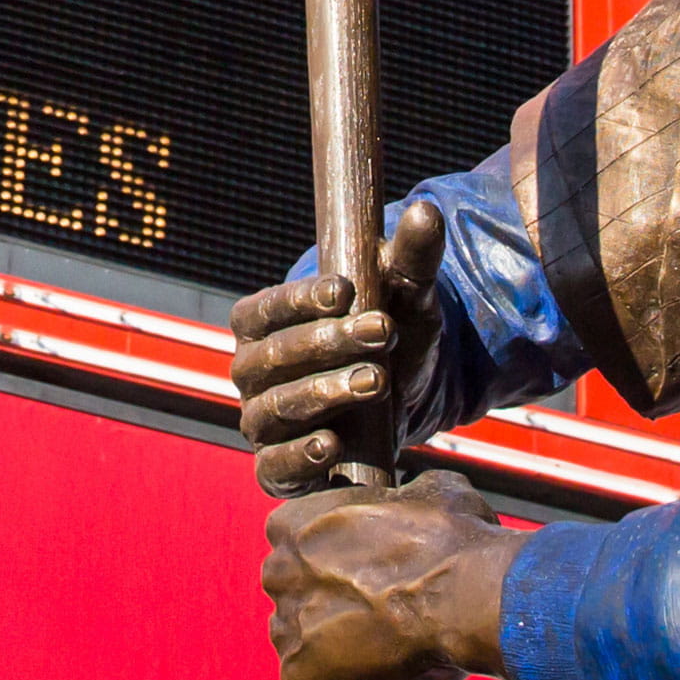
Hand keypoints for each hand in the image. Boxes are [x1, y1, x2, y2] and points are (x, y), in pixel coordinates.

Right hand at [230, 198, 446, 494]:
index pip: (266, 309)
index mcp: (262, 323)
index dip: (300, 299)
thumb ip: (411, 257)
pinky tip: (333, 446)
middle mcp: (251, 372)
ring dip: (325, 393)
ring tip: (377, 381)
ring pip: (277, 409)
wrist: (402, 401)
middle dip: (329, 344)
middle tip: (384, 333)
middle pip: (275, 357)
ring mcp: (262, 422)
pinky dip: (299, 458)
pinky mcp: (278, 467)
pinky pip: (275, 468)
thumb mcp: (405, 296)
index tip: (346, 291)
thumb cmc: (387, 336)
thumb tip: (428, 211)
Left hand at [261, 469, 520, 679]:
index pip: (299, 545)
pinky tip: (384, 678)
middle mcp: (277, 573)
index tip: (373, 573)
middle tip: (383, 615)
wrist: (465, 596)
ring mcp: (285, 628)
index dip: (339, 561)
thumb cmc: (451, 541)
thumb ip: (401, 496)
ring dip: (336, 650)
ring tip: (389, 649)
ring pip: (302, 645)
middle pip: (297, 595)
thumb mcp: (429, 490)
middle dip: (333, 606)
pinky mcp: (300, 678)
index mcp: (292, 523)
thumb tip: (415, 499)